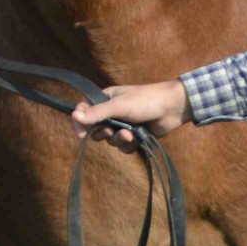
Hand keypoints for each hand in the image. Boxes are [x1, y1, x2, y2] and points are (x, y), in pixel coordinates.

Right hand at [73, 79, 189, 141]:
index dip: (80, 122)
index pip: (84, 110)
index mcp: (106, 99)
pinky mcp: (134, 135)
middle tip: (109, 132)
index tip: (81, 134)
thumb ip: (97, 112)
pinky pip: (123, 146)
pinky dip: (129, 145)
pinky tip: (138, 138)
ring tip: (130, 134)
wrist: (172, 108)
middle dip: (103, 133)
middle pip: (96, 129)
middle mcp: (112, 112)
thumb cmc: (145, 100)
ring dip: (119, 140)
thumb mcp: (119, 105)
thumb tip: (74, 116)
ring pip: (110, 140)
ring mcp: (123, 124)